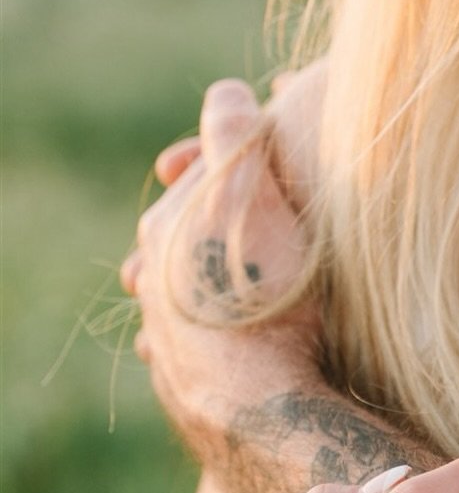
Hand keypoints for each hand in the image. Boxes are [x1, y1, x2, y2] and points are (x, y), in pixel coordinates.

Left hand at [122, 78, 318, 464]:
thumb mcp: (253, 192)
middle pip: (186, 234)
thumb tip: (225, 89)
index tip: (270, 155)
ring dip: (216, 278)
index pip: (195, 177)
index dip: (230, 159)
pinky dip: (219, 328)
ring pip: (188, 290)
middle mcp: (155, 280)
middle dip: (219, 221)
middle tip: (268, 216)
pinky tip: (245, 333)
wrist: (262, 403)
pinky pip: (200, 341)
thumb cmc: (264, 291)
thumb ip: (234, 133)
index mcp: (167, 227)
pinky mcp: (187, 382)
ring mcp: (167, 334)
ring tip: (258, 278)